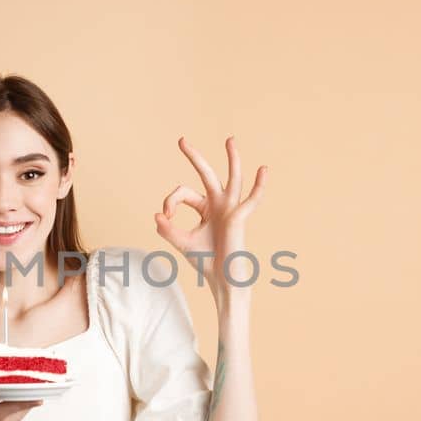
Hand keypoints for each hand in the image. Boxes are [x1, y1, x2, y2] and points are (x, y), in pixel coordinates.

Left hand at [155, 136, 267, 297]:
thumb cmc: (205, 261)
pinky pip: (252, 199)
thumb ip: (168, 229)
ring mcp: (231, 209)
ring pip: (233, 178)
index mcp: (205, 208)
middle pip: (206, 174)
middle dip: (194, 157)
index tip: (164, 216)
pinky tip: (264, 170)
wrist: (221, 280)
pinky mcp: (239, 217)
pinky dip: (259, 186)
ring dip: (232, 159)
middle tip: (181, 140)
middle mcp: (219, 204)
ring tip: (229, 140)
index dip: (170, 201)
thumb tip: (157, 216)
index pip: (183, 193)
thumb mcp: (182, 242)